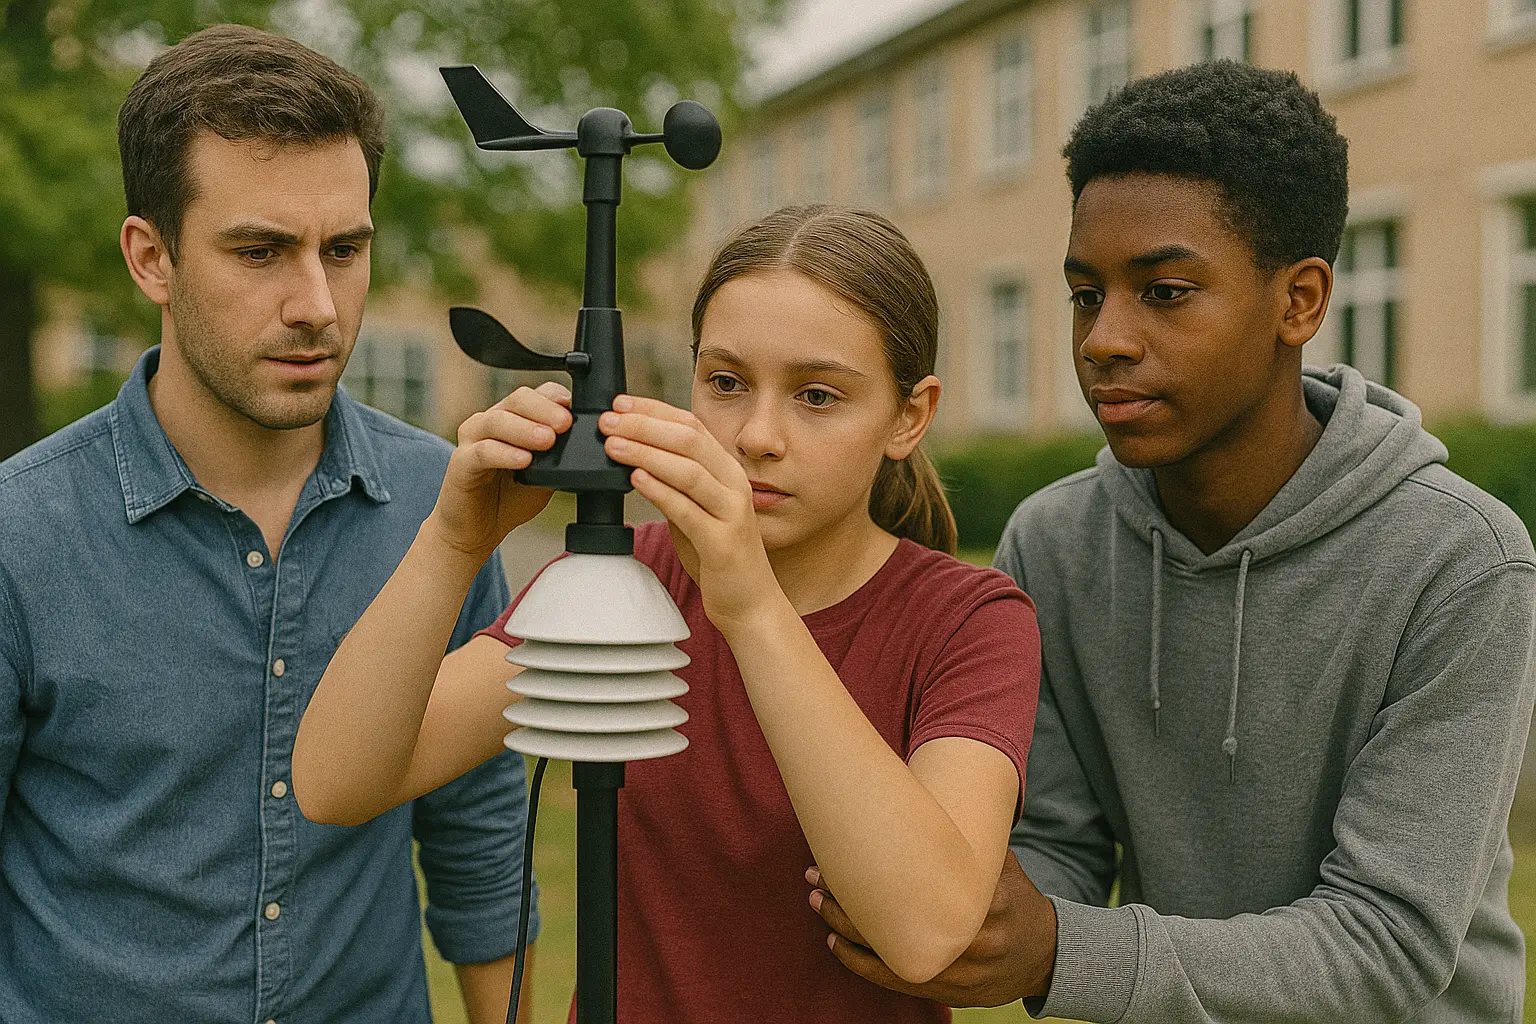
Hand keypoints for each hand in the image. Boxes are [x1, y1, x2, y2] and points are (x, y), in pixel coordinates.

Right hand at [428, 382, 571, 560]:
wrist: (477, 529)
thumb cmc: (511, 497)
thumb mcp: (546, 473)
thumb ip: (561, 455)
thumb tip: (590, 445)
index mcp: (515, 418)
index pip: (538, 394)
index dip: (557, 399)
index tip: (577, 413)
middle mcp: (492, 421)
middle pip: (518, 399)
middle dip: (544, 409)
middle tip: (565, 424)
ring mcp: (473, 439)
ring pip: (498, 420)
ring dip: (525, 428)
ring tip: (547, 440)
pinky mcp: (460, 462)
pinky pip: (483, 452)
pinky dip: (505, 453)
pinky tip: (524, 460)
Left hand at [598, 394, 776, 628]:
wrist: (750, 602)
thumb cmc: (717, 554)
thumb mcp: (696, 507)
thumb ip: (674, 482)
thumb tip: (633, 455)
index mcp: (727, 470)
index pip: (691, 425)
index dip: (654, 410)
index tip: (620, 404)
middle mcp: (734, 484)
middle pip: (689, 440)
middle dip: (645, 426)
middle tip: (609, 421)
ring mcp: (732, 512)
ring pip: (688, 470)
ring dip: (646, 453)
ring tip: (613, 445)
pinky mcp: (723, 542)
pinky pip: (688, 510)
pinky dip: (660, 491)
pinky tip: (636, 479)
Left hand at [807, 852, 1057, 1006]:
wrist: (1046, 955)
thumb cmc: (1014, 897)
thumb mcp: (1000, 865)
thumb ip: (968, 843)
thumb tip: (919, 799)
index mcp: (985, 901)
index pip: (917, 885)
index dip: (871, 872)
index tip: (838, 850)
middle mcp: (972, 940)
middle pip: (895, 922)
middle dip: (847, 900)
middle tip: (815, 874)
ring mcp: (959, 973)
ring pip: (888, 955)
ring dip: (845, 931)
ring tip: (817, 902)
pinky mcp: (948, 993)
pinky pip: (896, 981)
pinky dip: (862, 964)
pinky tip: (836, 943)